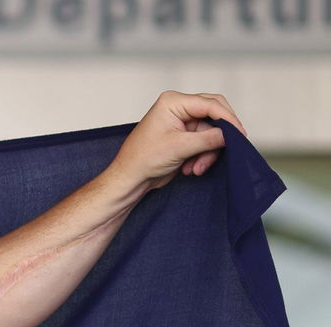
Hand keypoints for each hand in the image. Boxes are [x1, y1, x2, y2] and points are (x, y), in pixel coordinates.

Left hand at [107, 90, 246, 192]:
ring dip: (207, 153)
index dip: (228, 119)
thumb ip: (209, 139)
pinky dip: (201, 156)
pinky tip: (190, 169)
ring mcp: (181, 121)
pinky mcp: (184, 136)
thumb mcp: (180, 148)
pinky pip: (204, 142)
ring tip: (195, 168)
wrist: (130, 179)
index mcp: (173, 102)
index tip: (240, 135)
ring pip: (211, 132)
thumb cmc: (143, 160)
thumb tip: (232, 135)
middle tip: (227, 150)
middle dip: (217, 137)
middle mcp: (178, 107)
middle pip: (214, 115)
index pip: (210, 104)